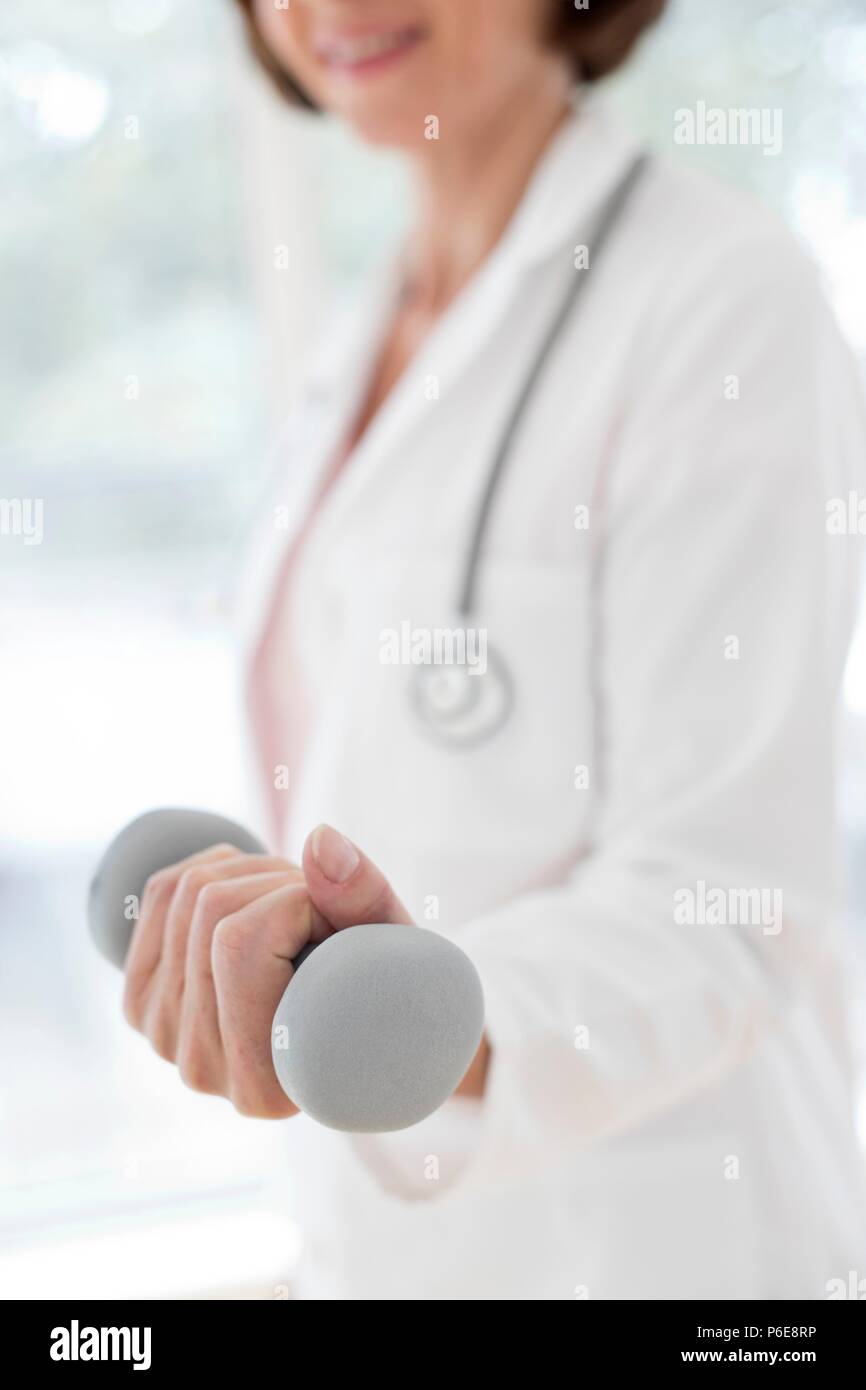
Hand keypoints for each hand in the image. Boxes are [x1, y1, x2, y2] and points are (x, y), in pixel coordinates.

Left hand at [122, 823, 428, 1115]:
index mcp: (263, 1085)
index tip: (340, 924)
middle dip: (280, 880)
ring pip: (187, 890)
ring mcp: (163, 1034)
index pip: (241, 942)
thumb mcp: (399, 947)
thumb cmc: (393, 989)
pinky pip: (162, 891)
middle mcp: (201, 1068)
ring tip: (301, 906)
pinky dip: (219, 867)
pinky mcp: (143, 999)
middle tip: (326, 909)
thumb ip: (366, 897)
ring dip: (255, 871)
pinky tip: (259, 896)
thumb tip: (320, 838)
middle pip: (212, 907)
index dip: (298, 901)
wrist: (366, 1026)